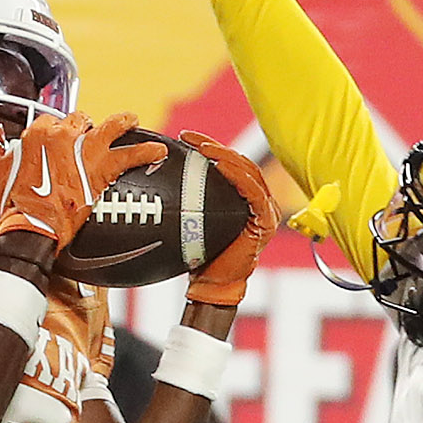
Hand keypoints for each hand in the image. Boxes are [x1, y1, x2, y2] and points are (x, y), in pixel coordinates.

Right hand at [0, 110, 164, 248]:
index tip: (64, 140)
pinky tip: (157, 152)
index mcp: (37, 133)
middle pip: (82, 121)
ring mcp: (83, 150)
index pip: (54, 121)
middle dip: (88, 129)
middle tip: (92, 140)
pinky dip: (145, 152)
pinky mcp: (100, 168)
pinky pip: (129, 155)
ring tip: (132, 122)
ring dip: (123, 123)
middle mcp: (62, 135)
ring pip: (110, 127)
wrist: (31, 225)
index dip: (61, 131)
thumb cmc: (13, 202)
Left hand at [179, 130, 275, 309]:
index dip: (210, 145)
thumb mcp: (192, 219)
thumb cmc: (201, 256)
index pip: (231, 163)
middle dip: (214, 145)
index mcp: (246, 198)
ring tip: (201, 147)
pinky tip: (218, 165)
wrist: (212, 286)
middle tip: (188, 137)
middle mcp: (261, 202)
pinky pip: (253, 193)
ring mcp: (266, 212)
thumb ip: (188, 198)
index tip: (184, 137)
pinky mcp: (265, 222)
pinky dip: (237, 176)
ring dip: (225, 155)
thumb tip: (157, 179)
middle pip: (240, 162)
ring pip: (248, 172)